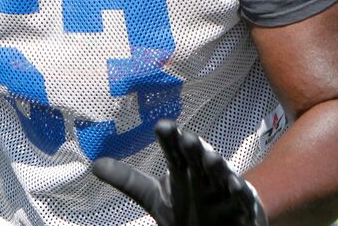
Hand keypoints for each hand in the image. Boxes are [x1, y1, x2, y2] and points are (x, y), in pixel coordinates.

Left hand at [92, 119, 267, 225]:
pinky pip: (243, 201)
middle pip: (198, 159)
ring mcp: (224, 193)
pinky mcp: (243, 210)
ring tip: (210, 156)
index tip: (163, 126)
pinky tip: (235, 187)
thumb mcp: (153, 198)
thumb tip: (94, 165)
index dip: (170, 140)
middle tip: (188, 138)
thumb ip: (128, 180)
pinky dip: (240, 194)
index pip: (174, 151)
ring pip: (221, 175)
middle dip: (194, 148)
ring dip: (217, 166)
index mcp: (183, 170)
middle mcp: (203, 176)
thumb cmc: (186, 209)